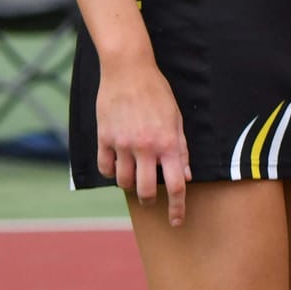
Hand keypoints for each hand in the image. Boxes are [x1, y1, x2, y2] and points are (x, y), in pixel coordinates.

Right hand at [96, 54, 189, 225]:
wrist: (128, 68)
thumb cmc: (156, 91)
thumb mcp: (176, 118)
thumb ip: (181, 148)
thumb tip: (186, 175)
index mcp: (167, 143)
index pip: (176, 186)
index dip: (177, 208)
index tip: (177, 221)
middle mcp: (145, 147)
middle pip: (146, 191)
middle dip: (149, 200)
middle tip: (149, 198)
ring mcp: (122, 143)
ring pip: (124, 182)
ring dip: (129, 185)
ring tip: (132, 176)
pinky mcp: (104, 137)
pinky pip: (105, 167)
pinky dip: (110, 171)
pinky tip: (116, 164)